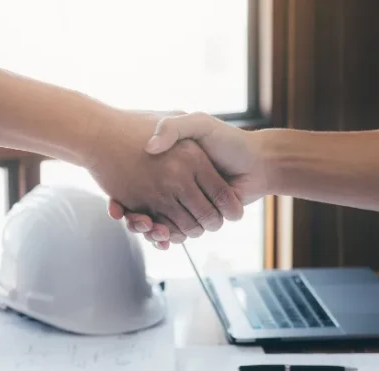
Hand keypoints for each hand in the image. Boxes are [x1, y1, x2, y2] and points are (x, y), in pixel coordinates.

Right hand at [108, 112, 267, 248]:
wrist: (258, 163)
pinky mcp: (195, 217)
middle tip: (137, 222)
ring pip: (156, 223)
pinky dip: (166, 238)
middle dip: (138, 221)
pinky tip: (162, 238)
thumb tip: (151, 147)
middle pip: (144, 208)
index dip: (126, 199)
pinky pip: (174, 232)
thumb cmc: (229, 141)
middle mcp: (173, 185)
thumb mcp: (198, 124)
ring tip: (148, 229)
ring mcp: (183, 202)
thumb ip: (175, 127)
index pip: (137, 185)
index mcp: (168, 167)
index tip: (120, 207)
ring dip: (150, 231)